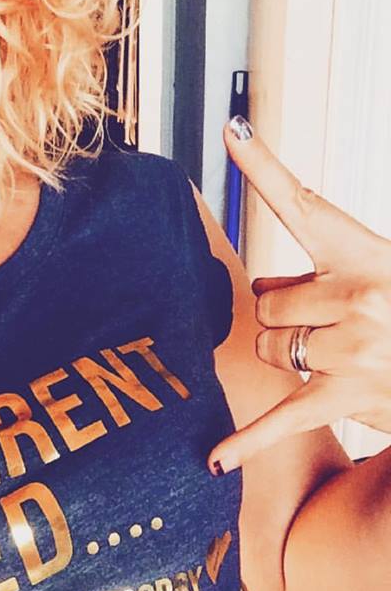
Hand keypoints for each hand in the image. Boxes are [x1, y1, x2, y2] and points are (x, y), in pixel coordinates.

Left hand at [207, 116, 390, 472]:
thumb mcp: (379, 271)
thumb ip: (318, 273)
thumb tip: (257, 288)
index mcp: (364, 253)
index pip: (302, 203)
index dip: (262, 166)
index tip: (230, 130)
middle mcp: (358, 294)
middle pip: (267, 301)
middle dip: (285, 313)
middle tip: (329, 321)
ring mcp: (353, 348)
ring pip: (270, 348)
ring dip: (289, 354)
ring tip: (340, 354)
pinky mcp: (350, 396)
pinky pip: (284, 420)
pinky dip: (248, 441)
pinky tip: (215, 460)